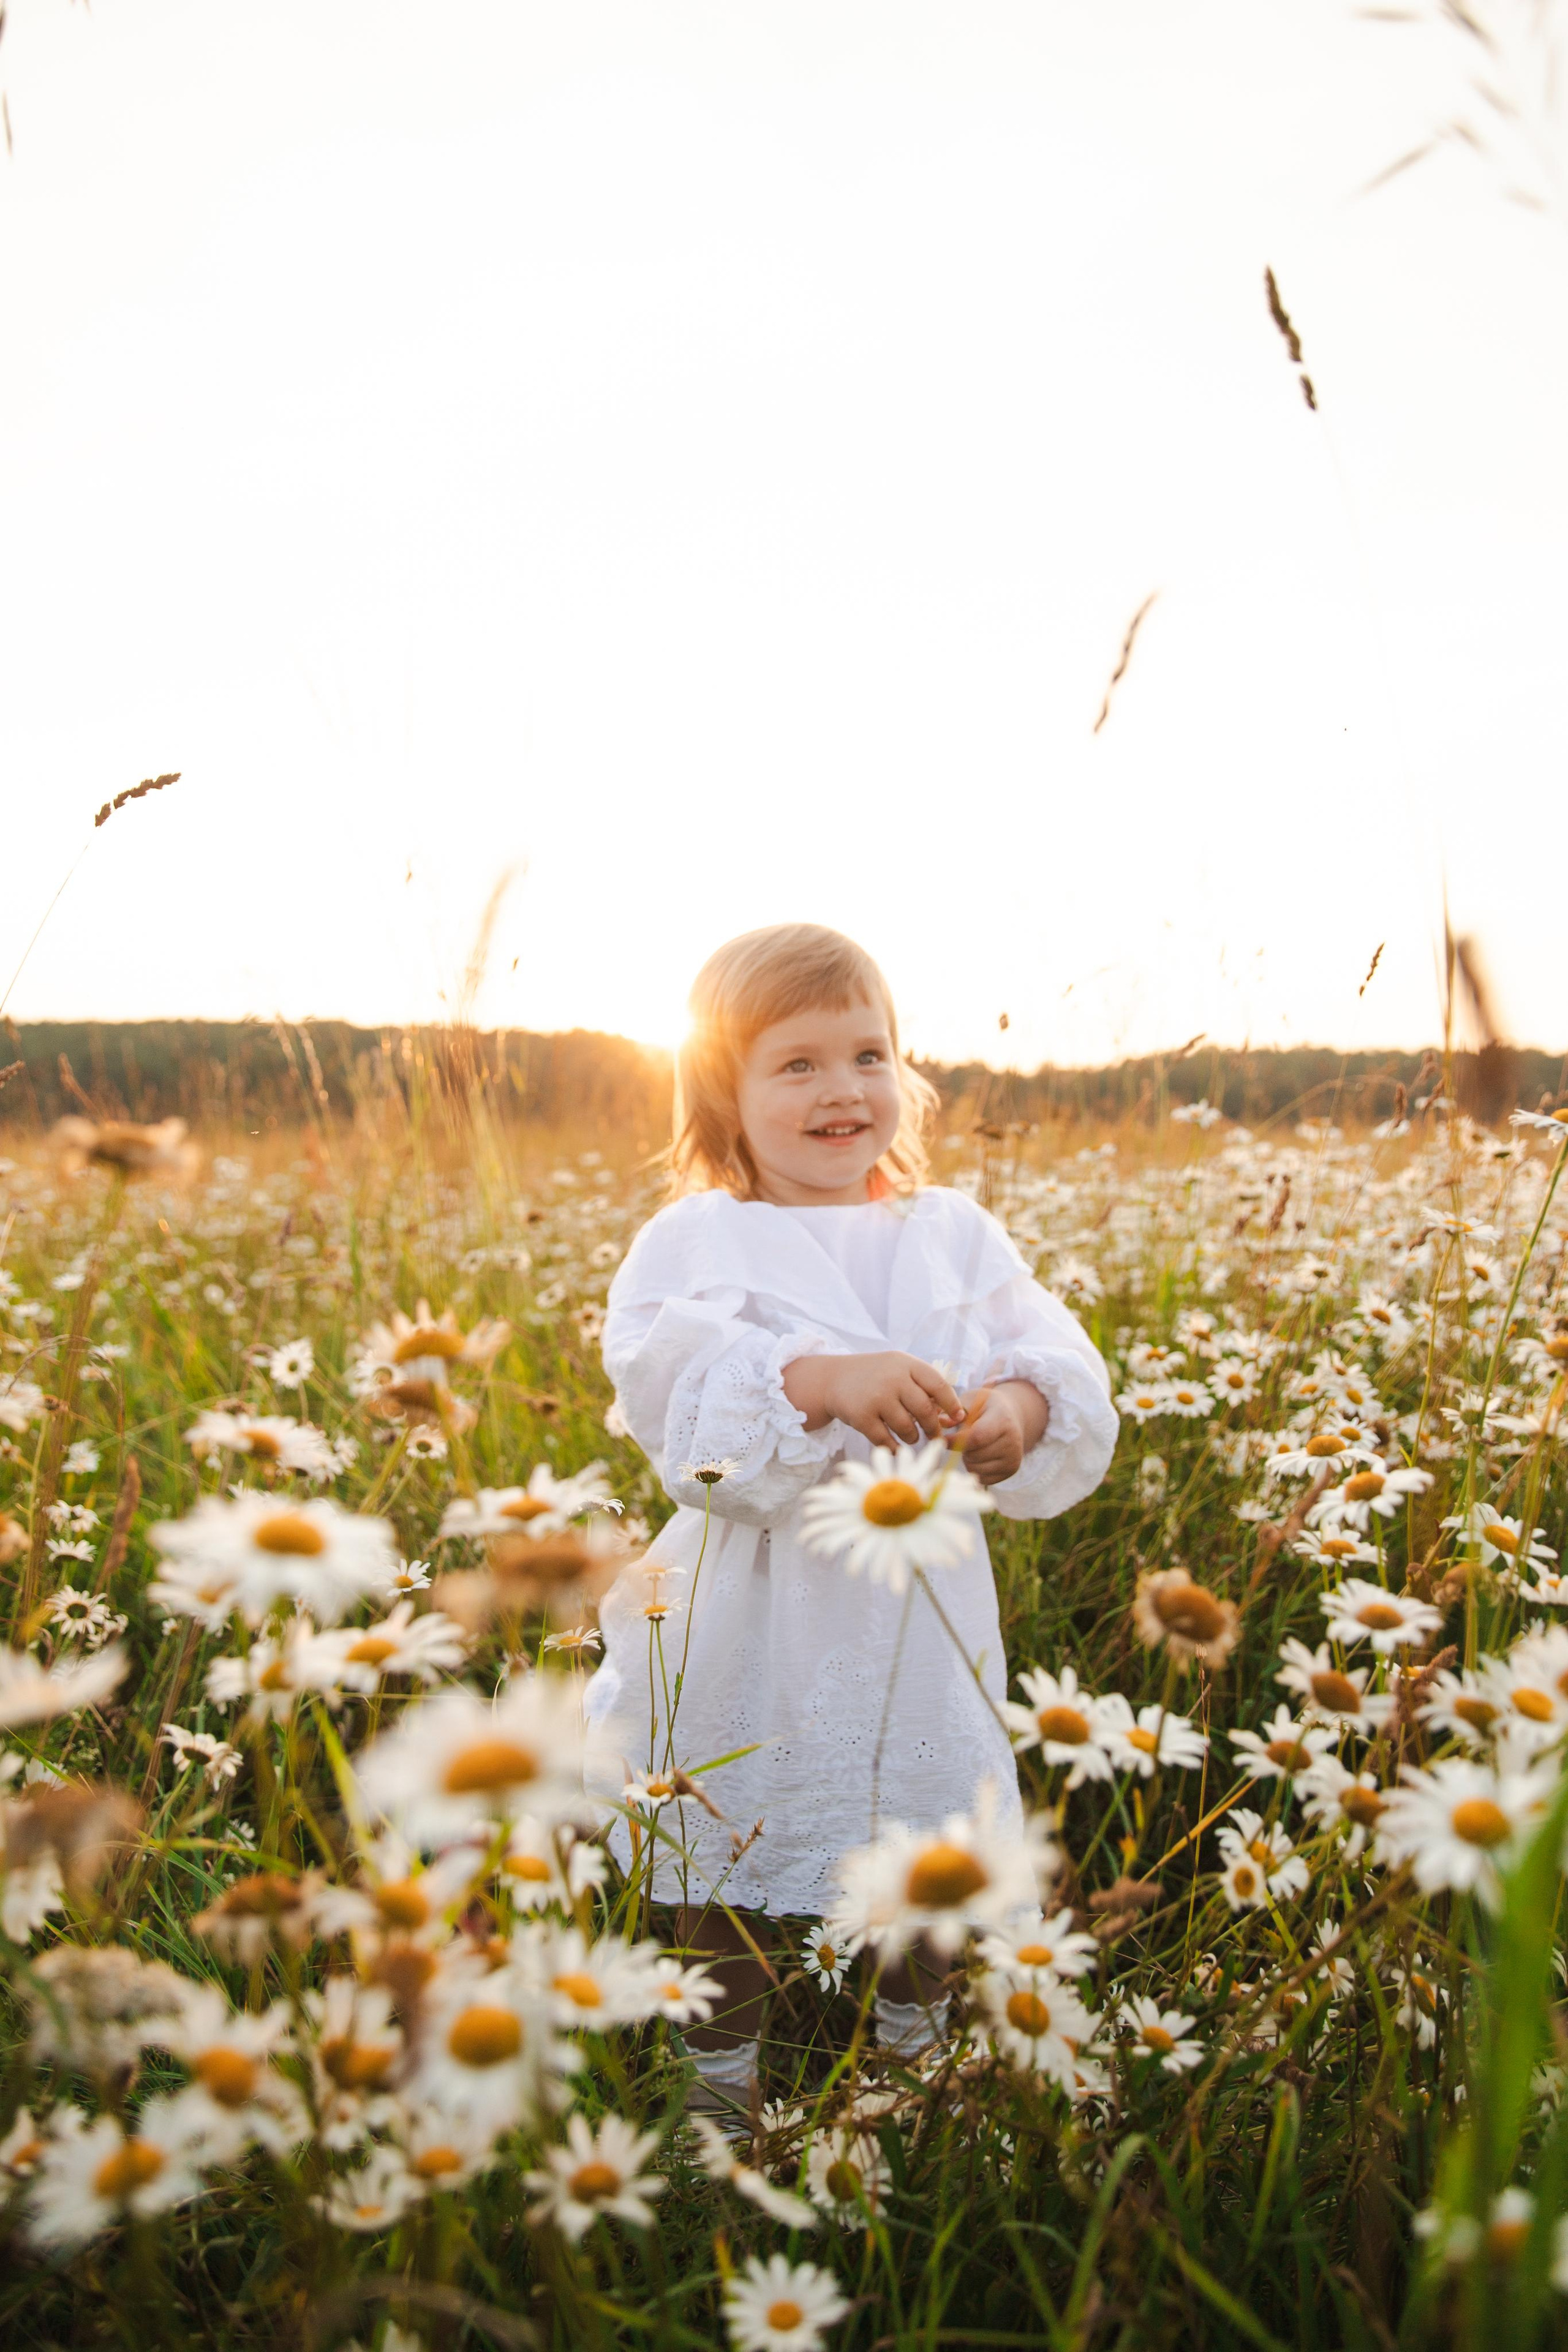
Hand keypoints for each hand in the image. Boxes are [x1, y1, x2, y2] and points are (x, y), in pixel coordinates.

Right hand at [783, 1351, 961, 1448]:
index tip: (957, 1417)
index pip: (938, 1385)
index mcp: (906, 1364)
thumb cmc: (875, 1376)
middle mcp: (893, 1379)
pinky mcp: (861, 1417)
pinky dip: (893, 1447)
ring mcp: (876, 1398)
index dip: (951, 1404)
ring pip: (907, 1429)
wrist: (833, 1379)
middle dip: (932, 1427)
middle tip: (932, 1434)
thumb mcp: (899, 1369)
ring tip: (910, 1435)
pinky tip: (894, 1445)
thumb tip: (955, 1415)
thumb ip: (925, 1386)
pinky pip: (886, 1441)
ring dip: (912, 1438)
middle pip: (925, 1411)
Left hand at [953, 1381, 1048, 1485]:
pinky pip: (983, 1478)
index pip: (976, 1437)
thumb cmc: (986, 1407)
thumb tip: (942, 1422)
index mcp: (1003, 1420)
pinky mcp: (1011, 1471)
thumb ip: (956, 1411)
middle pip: (974, 1455)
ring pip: (976, 1468)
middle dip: (962, 1448)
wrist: (1011, 1417)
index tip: (944, 1439)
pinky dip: (976, 1468)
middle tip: (965, 1437)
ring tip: (974, 1445)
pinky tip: (981, 1455)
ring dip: (968, 1459)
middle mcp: (1013, 1441)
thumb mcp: (972, 1400)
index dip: (956, 1440)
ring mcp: (1013, 1458)